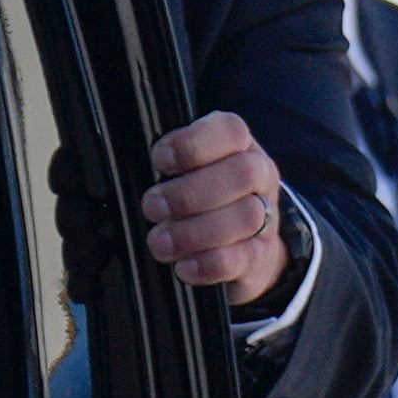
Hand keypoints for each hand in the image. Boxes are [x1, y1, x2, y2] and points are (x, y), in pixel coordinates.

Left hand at [139, 111, 297, 304]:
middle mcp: (260, 175)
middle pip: (242, 174)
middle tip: (151, 207)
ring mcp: (267, 216)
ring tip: (159, 242)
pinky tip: (183, 267)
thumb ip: (170, 165)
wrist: (240, 247)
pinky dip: (208, 263)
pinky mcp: (260, 255)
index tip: (158, 160)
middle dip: (190, 192)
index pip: (230, 131)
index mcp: (239, 146)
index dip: (193, 144)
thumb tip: (129, 171)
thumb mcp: (187, 171)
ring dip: (195, 232)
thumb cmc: (200, 197)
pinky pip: (242, 258)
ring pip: (246, 216)